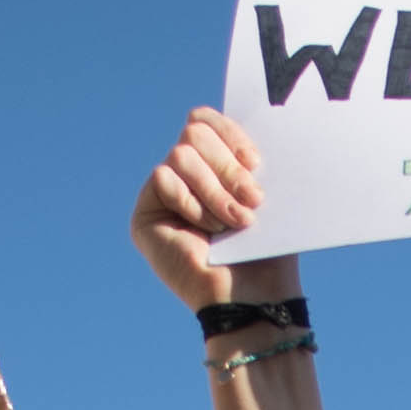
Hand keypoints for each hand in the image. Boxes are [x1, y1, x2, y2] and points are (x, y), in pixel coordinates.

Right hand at [133, 107, 294, 311]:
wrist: (254, 296)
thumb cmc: (266, 250)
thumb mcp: (260, 191)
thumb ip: (242, 155)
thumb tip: (243, 113)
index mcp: (211, 166)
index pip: (204, 120)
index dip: (229, 132)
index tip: (256, 162)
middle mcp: (184, 177)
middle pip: (193, 132)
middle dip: (227, 167)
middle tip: (252, 201)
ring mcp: (162, 196)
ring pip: (181, 155)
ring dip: (215, 191)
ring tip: (234, 223)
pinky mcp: (144, 216)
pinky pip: (163, 179)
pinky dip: (192, 203)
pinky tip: (206, 232)